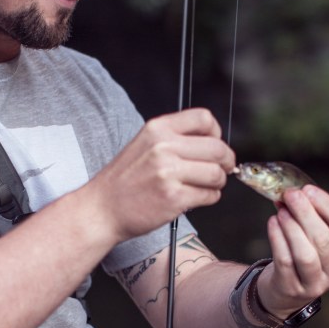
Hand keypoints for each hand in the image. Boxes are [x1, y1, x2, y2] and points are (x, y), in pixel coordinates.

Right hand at [88, 107, 234, 242]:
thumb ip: (175, 138)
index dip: (217, 133)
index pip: (204, 118)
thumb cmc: (124, 180)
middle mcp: (163, 147)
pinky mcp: (174, 198)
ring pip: (217, 174)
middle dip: (226, 162)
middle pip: (217, 148)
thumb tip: (213, 142)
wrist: (102, 208)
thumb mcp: (144, 144)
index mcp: (157, 129)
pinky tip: (194, 198)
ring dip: (217, 182)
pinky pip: (209, 195)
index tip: (215, 145)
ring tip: (205, 186)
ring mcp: (168, 173)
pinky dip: (208, 198)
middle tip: (222, 169)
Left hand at [256, 184, 328, 318]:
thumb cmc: (306, 251)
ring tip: (281, 211)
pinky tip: (272, 223)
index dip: (326, 204)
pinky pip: (285, 261)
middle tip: (290, 195)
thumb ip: (311, 214)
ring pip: (305, 253)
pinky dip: (277, 239)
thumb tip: (292, 192)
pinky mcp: (294, 289)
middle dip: (305, 212)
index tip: (307, 189)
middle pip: (323, 238)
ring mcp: (317, 283)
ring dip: (291, 227)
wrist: (289, 287)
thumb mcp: (317, 235)